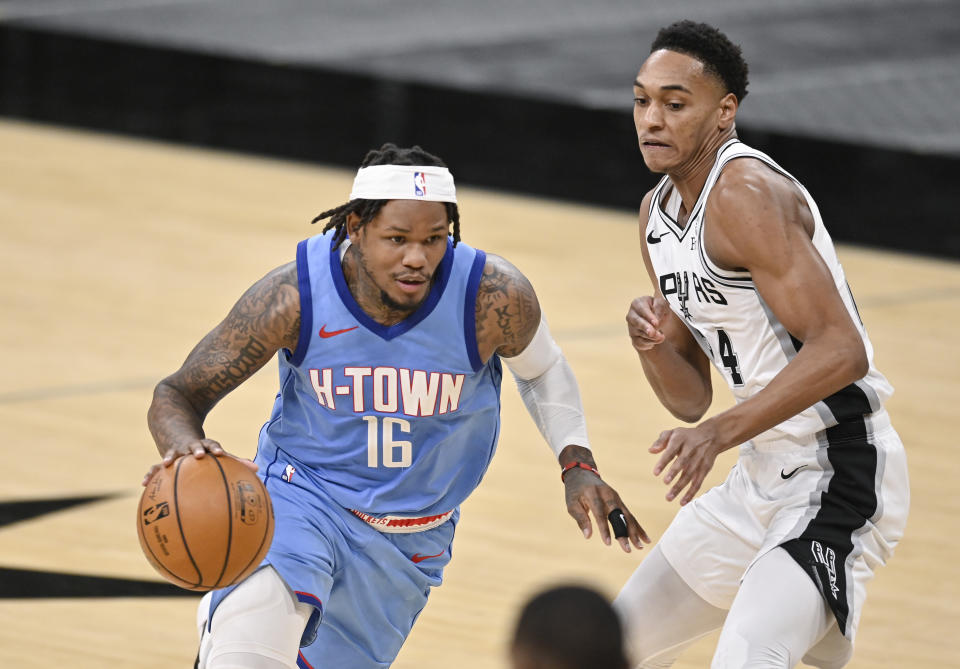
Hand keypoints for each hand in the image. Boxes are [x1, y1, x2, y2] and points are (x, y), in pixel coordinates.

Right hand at [141, 439, 257, 485]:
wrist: (174, 420)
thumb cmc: (202, 445)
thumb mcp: (216, 451)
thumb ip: (236, 461)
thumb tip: (258, 470)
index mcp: (205, 444)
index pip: (213, 444)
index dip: (217, 448)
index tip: (220, 453)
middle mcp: (191, 445)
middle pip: (194, 445)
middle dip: (197, 449)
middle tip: (199, 455)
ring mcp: (176, 449)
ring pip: (173, 453)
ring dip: (170, 457)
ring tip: (165, 464)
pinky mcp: (164, 454)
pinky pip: (156, 466)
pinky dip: (151, 473)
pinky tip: (145, 483)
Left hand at [564, 468, 649, 552]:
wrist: (583, 473)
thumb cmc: (575, 491)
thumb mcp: (571, 503)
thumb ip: (581, 519)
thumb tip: (588, 536)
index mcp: (593, 494)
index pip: (600, 513)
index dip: (604, 528)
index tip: (608, 543)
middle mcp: (608, 495)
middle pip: (618, 515)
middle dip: (624, 533)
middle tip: (628, 549)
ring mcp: (616, 497)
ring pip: (627, 515)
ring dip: (634, 532)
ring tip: (640, 546)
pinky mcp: (620, 501)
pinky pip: (630, 515)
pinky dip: (637, 527)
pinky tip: (644, 538)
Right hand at [626, 296, 669, 351]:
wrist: (658, 322)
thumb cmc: (658, 309)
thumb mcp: (663, 305)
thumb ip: (660, 307)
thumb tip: (657, 318)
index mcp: (637, 303)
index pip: (642, 309)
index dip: (649, 316)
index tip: (656, 323)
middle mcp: (631, 315)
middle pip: (637, 322)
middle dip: (645, 327)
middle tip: (652, 333)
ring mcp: (631, 328)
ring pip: (639, 333)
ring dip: (651, 337)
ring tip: (661, 336)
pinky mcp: (633, 338)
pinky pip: (640, 343)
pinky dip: (650, 343)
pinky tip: (656, 339)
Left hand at [650, 424, 721, 504]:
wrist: (711, 436)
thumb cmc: (686, 436)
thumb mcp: (673, 432)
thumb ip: (661, 441)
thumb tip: (651, 450)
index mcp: (681, 439)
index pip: (671, 451)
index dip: (663, 462)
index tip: (655, 473)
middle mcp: (691, 449)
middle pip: (683, 462)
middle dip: (674, 473)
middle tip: (665, 482)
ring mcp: (699, 460)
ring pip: (690, 475)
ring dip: (680, 487)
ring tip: (669, 497)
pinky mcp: (705, 469)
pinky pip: (698, 482)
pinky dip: (691, 493)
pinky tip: (682, 502)